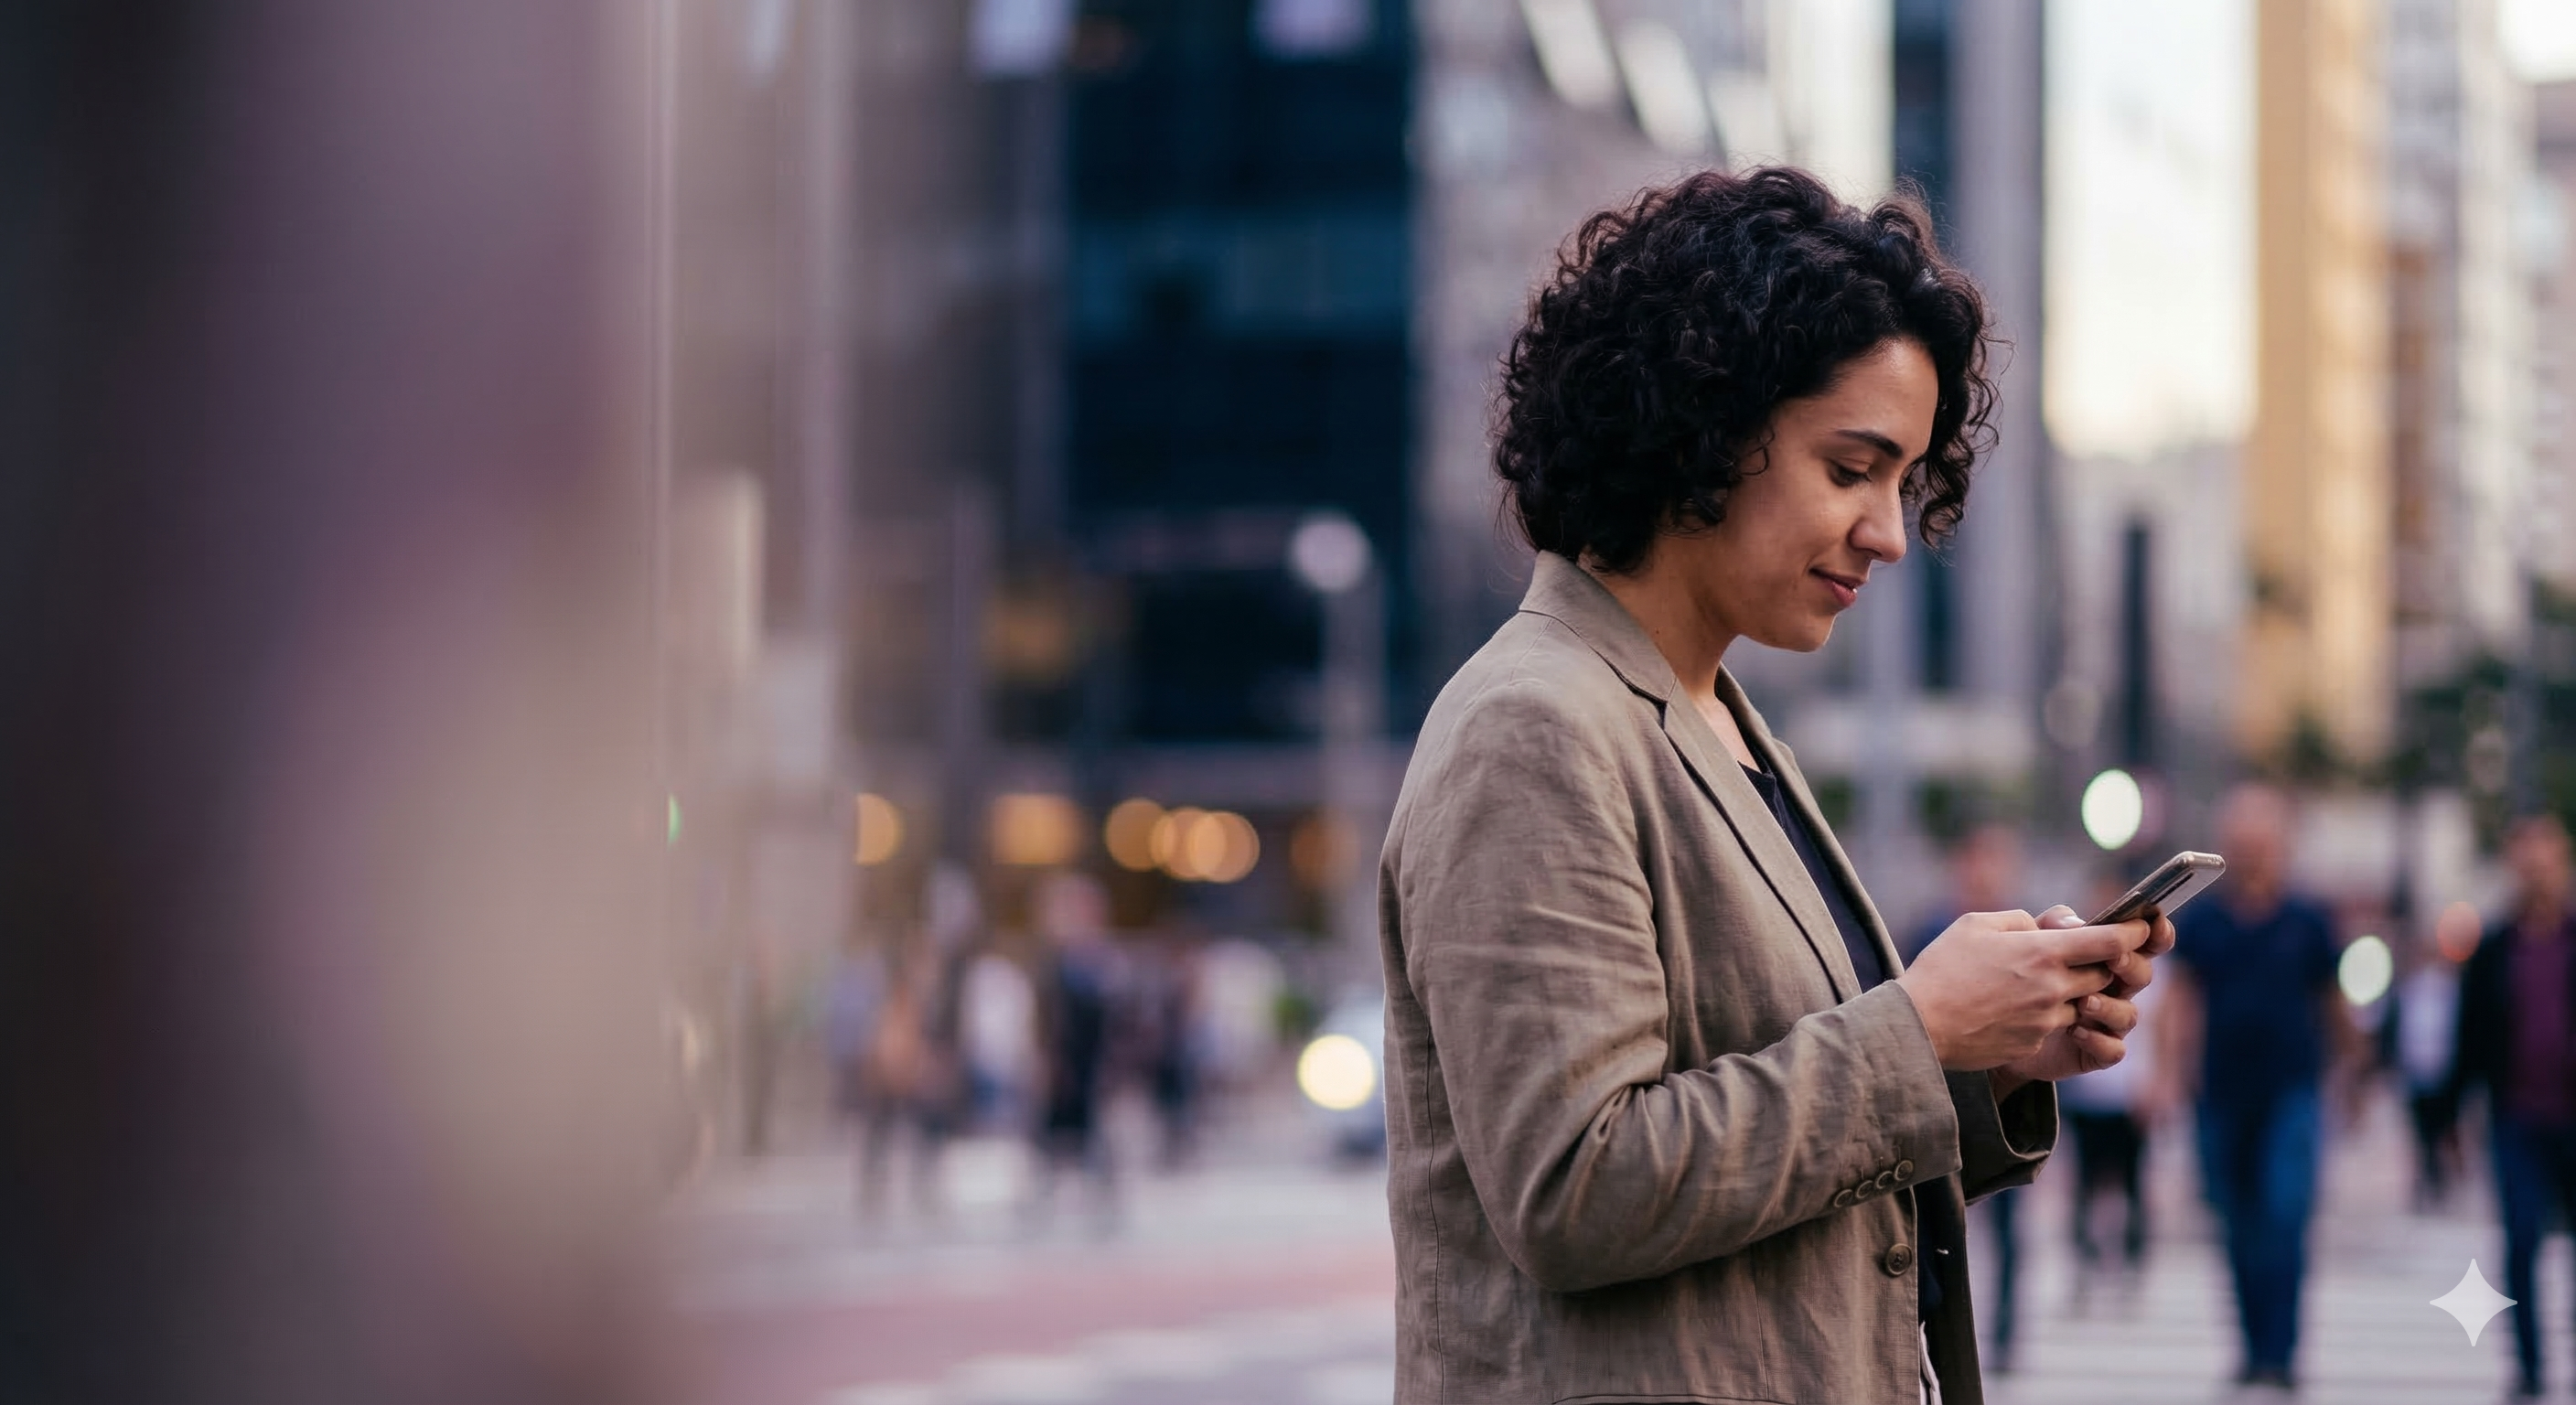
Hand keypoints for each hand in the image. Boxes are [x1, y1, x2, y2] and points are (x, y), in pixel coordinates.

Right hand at [1895, 904, 2155, 1073]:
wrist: (1918, 1027)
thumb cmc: (1941, 970)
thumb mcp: (1975, 926)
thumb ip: (2019, 920)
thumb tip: (2042, 927)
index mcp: (2043, 953)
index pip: (2111, 941)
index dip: (2134, 932)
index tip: (2142, 926)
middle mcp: (2054, 988)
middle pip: (2103, 974)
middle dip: (2099, 963)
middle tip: (2080, 953)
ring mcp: (2046, 1020)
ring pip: (2082, 1003)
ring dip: (2070, 991)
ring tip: (2032, 983)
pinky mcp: (2034, 1044)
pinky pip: (2054, 1025)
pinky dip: (2043, 1013)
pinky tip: (2010, 1007)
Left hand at [1992, 906, 2172, 1085]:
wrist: (2000, 1027)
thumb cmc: (2025, 978)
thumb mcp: (2034, 945)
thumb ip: (2052, 927)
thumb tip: (2075, 923)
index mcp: (2108, 959)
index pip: (2142, 944)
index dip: (2156, 934)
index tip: (2153, 923)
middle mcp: (2115, 990)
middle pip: (2142, 975)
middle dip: (2131, 965)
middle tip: (2113, 959)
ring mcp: (2108, 1023)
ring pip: (2128, 1015)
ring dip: (2109, 1006)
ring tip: (2084, 1001)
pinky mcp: (2096, 1052)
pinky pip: (2113, 1050)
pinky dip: (2098, 1040)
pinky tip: (2075, 1031)